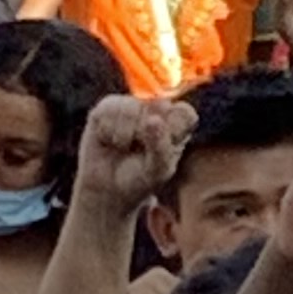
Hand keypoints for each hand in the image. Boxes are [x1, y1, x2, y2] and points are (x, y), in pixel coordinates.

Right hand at [70, 92, 195, 212]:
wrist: (108, 189)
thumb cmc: (140, 179)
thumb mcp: (156, 170)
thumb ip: (160, 146)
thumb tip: (152, 120)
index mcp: (178, 123)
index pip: (185, 114)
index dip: (171, 131)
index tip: (160, 149)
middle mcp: (158, 108)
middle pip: (157, 106)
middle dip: (144, 135)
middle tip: (138, 151)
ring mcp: (133, 104)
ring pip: (131, 109)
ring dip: (124, 136)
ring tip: (124, 147)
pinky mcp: (109, 105)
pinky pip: (109, 111)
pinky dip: (108, 132)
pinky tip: (109, 141)